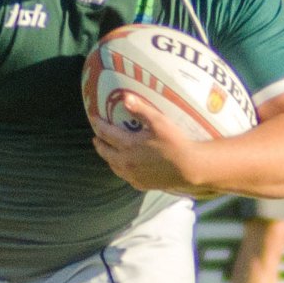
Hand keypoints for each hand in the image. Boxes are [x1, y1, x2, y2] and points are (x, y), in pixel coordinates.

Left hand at [91, 93, 206, 194]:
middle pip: (105, 152)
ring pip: (113, 165)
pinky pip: (124, 176)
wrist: (189, 168)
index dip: (98, 124)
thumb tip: (125, 98)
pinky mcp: (140, 184)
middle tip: (96, 137)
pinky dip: (119, 168)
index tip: (93, 118)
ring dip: (108, 156)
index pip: (106, 133)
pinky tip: (124, 165)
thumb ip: (141, 109)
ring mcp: (132, 175)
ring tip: (107, 150)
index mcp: (128, 145)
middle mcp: (126, 162)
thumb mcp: (159, 122)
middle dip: (99, 143)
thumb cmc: (176, 142)